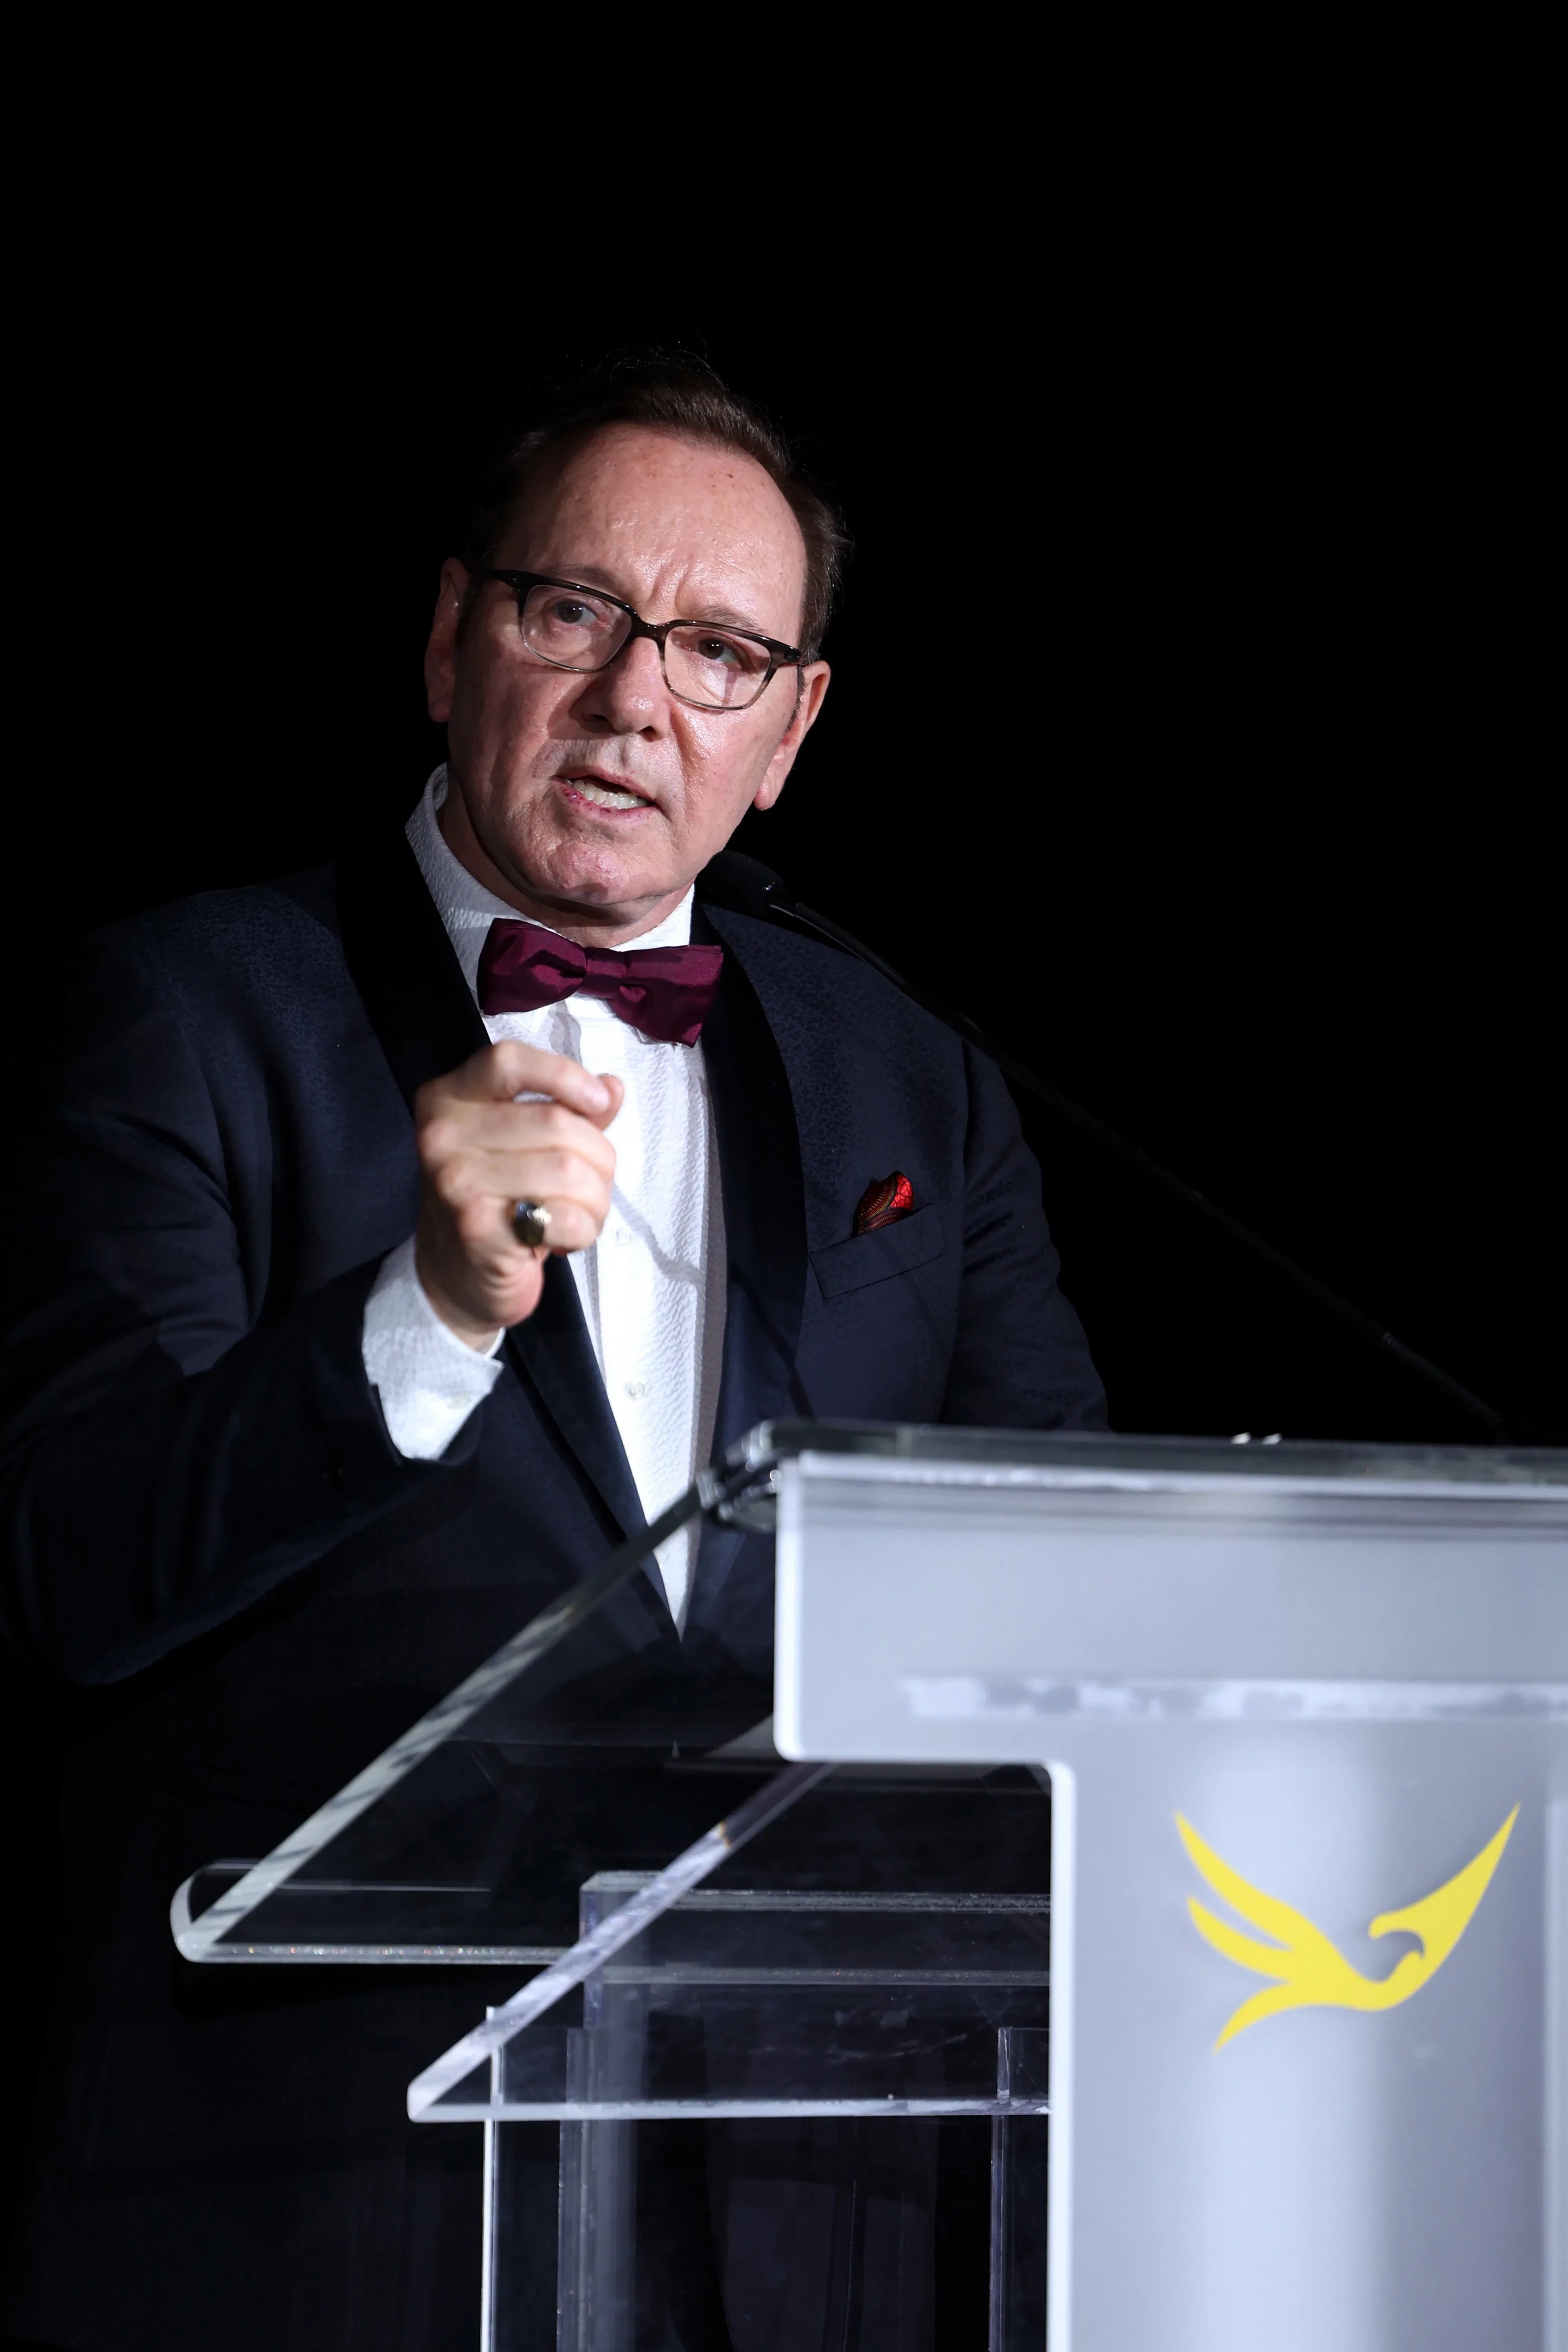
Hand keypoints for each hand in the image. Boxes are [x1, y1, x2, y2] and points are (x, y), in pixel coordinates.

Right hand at [413, 1042, 623, 1344]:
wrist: (454, 1278)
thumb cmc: (497, 1201)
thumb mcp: (523, 1145)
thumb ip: (567, 1111)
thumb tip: (612, 1087)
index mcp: (450, 1099)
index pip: (509, 1061)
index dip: (564, 1075)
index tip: (599, 1103)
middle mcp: (443, 1135)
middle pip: (557, 1123)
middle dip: (599, 1159)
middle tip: (592, 1187)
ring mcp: (456, 1182)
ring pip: (569, 1171)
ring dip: (596, 1200)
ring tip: (581, 1215)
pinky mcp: (477, 1229)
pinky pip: (563, 1217)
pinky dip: (583, 1230)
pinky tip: (565, 1239)